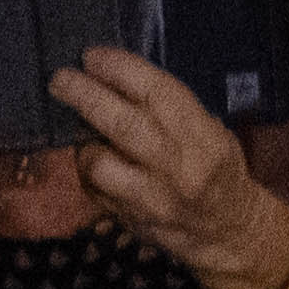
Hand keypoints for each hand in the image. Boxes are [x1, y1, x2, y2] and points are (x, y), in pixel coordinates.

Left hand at [48, 47, 280, 286]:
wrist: (228, 232)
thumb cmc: (218, 171)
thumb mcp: (211, 134)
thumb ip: (172, 112)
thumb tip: (119, 79)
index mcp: (202, 138)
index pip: (159, 93)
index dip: (121, 70)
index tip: (92, 57)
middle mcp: (177, 167)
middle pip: (123, 124)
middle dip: (86, 96)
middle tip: (60, 79)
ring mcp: (152, 197)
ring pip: (99, 162)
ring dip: (83, 142)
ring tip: (83, 132)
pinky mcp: (132, 220)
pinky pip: (94, 190)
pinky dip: (87, 172)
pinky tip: (93, 162)